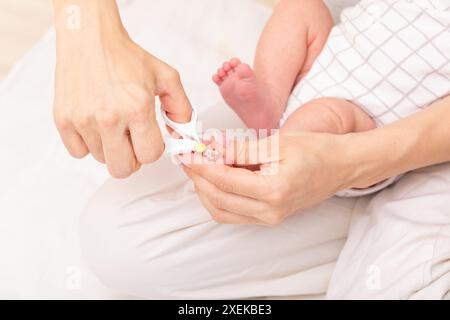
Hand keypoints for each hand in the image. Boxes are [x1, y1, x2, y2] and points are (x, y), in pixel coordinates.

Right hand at [53, 1, 191, 177]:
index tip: (148, 138)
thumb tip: (184, 136)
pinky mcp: (63, 120)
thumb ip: (181, 109)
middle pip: (122, 169)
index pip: (149, 156)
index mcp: (137, 108)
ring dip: (110, 147)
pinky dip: (88, 143)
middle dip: (131, 159)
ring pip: (101, 159)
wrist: (90, 38)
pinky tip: (94, 123)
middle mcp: (109, 117)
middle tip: (131, 141)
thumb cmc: (126, 57)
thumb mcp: (166, 78)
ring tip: (112, 122)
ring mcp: (83, 120)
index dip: (152, 149)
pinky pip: (78, 152)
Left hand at [181, 132, 355, 224]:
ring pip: (221, 211)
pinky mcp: (268, 218)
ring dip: (205, 190)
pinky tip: (215, 179)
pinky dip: (218, 197)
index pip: (224, 180)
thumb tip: (210, 148)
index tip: (188, 152)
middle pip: (218, 199)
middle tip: (188, 158)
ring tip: (198, 167)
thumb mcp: (276, 143)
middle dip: (198, 178)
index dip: (201, 165)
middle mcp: (270, 211)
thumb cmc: (315, 150)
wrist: (341, 166)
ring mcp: (269, 218)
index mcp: (274, 190)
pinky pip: (233, 213)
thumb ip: (240, 149)